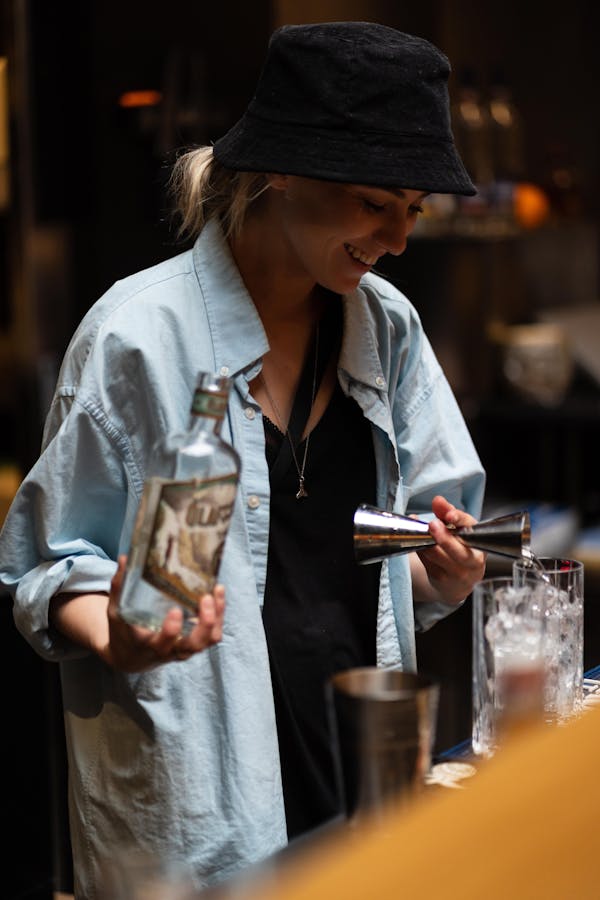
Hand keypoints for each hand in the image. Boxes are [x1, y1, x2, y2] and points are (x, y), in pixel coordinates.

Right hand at [105, 555, 225, 671]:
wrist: (131, 656)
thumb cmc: (123, 630)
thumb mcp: (116, 611)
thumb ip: (120, 587)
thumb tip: (125, 558)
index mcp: (147, 644)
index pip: (162, 642)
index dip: (171, 631)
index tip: (175, 611)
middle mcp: (169, 650)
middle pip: (193, 645)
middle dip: (204, 624)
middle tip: (205, 599)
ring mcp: (184, 648)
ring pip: (207, 640)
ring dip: (216, 618)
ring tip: (216, 591)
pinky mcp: (195, 644)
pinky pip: (213, 635)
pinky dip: (220, 617)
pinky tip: (218, 594)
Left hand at [416, 495, 485, 605]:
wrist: (457, 580)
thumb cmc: (460, 549)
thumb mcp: (458, 528)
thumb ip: (447, 512)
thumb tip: (438, 500)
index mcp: (478, 541)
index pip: (471, 528)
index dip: (460, 521)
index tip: (449, 515)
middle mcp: (472, 560)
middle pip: (460, 553)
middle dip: (445, 538)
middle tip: (432, 524)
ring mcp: (457, 573)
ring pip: (439, 557)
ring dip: (426, 542)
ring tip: (420, 530)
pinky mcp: (441, 579)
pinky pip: (426, 562)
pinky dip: (420, 550)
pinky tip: (417, 542)